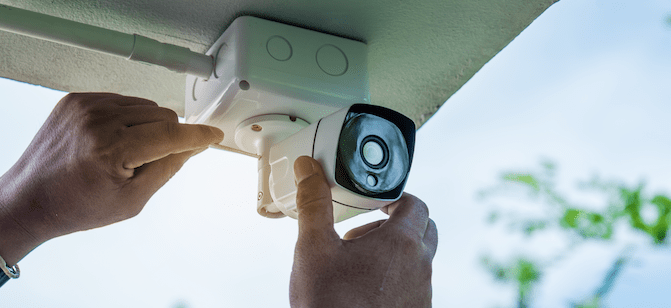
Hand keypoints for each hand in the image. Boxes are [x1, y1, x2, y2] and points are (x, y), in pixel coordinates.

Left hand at [0, 93, 222, 264]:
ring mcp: (84, 106)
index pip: (171, 134)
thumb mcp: (132, 200)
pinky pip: (122, 101)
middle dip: (167, 137)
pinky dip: (127, 118)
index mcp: (112, 149)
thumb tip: (193, 146)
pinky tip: (111, 140)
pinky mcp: (76, 99)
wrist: (30, 200)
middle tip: (146, 163)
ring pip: (145, 106)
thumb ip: (168, 168)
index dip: (198, 135)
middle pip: (162, 116)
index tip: (214, 135)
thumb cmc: (77, 206)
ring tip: (124, 153)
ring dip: (147, 127)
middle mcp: (97, 121)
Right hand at [290, 156, 437, 307]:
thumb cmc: (331, 305)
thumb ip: (314, 205)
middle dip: (395, 223)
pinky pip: (413, 284)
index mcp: (401, 243)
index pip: (415, 204)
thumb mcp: (314, 249)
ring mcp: (421, 293)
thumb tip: (309, 169)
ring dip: (393, 252)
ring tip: (356, 263)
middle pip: (423, 229)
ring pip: (418, 259)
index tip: (373, 202)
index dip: (394, 197)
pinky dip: (395, 277)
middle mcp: (420, 267)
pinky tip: (363, 289)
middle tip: (362, 232)